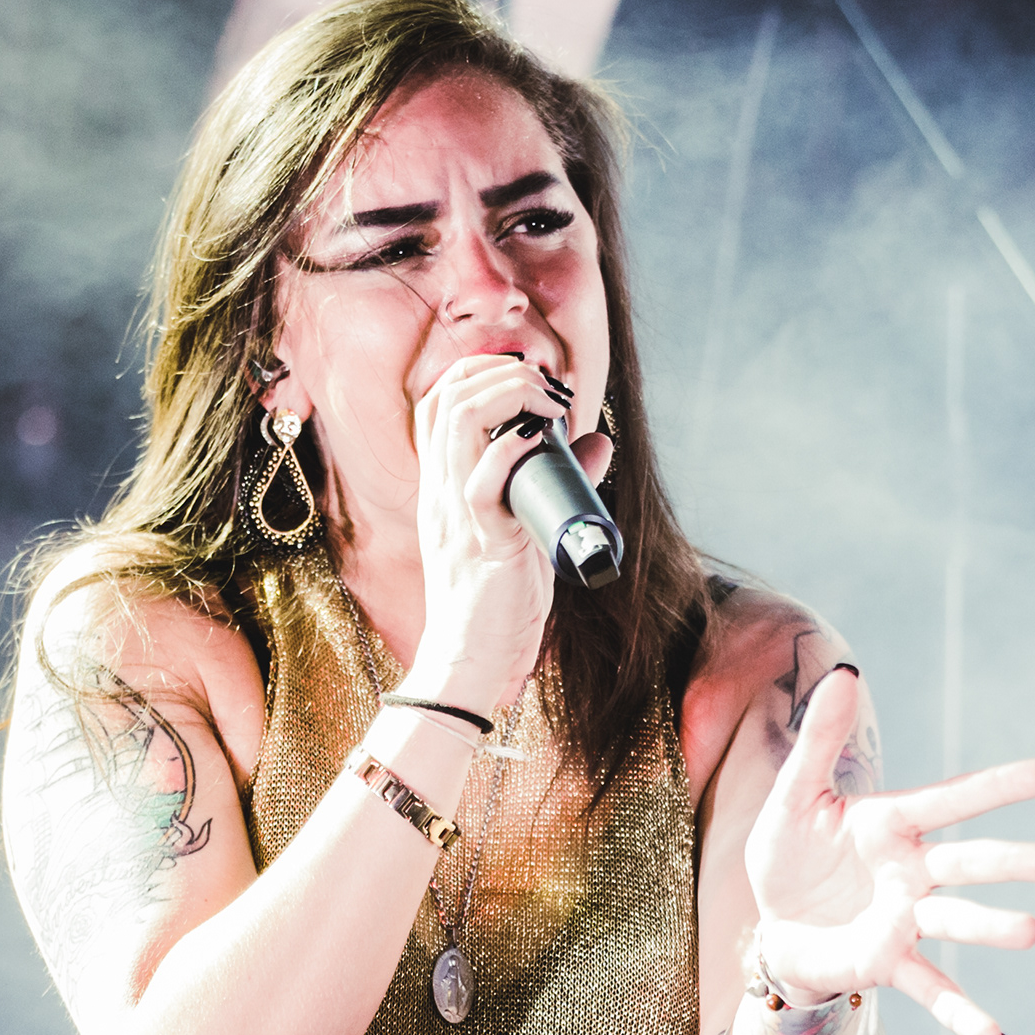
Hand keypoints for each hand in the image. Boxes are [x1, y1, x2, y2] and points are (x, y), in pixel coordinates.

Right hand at [406, 352, 611, 711]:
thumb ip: (556, 482)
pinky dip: (511, 449)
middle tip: (548, 387)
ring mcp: (456, 514)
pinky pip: (481, 482)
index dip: (478, 371)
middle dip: (497, 371)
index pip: (437, 402)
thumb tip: (597, 441)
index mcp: (442, 485)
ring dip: (507, 395)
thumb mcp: (526, 528)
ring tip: (548, 403)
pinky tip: (540, 437)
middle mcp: (440, 491)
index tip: (530, 377)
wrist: (472, 662)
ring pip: (457, 423)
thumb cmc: (498, 600)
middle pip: (444, 396)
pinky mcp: (482, 543)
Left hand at [745, 667, 1034, 1034]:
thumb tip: (845, 672)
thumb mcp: (794, 796)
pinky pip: (931, 989)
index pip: (955, 799)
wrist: (771, 924)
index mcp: (895, 825)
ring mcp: (905, 921)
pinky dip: (963, 1015)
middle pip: (971, 863)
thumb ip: (820, 739)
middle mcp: (913, 873)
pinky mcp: (888, 963)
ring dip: (996, 929)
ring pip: (959, 923)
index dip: (1002, 787)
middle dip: (1016, 863)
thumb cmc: (789, 856)